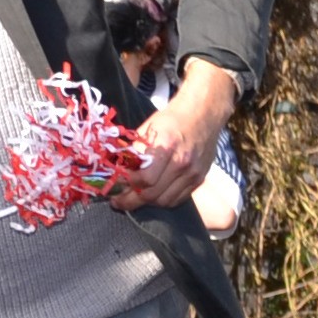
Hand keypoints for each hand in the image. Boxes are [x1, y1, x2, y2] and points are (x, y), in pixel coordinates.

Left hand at [115, 60, 237, 210]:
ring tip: (133, 198)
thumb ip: (134, 152)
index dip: (127, 185)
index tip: (114, 186)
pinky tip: (152, 195)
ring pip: (165, 201)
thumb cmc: (172, 119)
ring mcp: (193, 173)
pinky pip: (177, 199)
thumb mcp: (148, 129)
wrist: (203, 114)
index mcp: (167, 147)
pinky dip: (162, 201)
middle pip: (153, 194)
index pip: (145, 179)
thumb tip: (115, 171)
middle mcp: (183, 163)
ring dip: (146, 203)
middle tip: (118, 200)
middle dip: (131, 201)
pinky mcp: (199, 179)